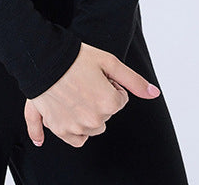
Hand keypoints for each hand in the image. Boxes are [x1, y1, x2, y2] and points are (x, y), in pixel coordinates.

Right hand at [24, 42, 160, 147]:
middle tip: (85, 81)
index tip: (98, 75)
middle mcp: (94, 120)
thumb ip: (134, 81)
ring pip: (93, 127)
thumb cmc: (76, 57)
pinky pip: (76, 140)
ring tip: (75, 92)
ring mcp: (76, 127)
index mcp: (109, 104)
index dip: (110, 84)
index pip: (120, 99)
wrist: (43, 58)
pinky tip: (69, 114)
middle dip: (99, 100)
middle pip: (107, 115)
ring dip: (88, 114)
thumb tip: (155, 93)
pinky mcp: (59, 129)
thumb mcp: (109, 62)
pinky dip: (74, 131)